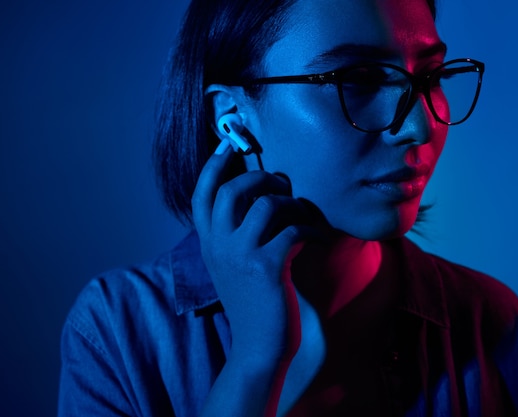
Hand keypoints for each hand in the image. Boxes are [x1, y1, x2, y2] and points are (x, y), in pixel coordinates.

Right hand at [192, 142, 317, 360]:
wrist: (258, 347)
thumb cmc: (251, 302)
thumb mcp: (231, 266)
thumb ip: (234, 235)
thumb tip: (260, 198)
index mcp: (209, 244)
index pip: (201, 195)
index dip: (214, 166)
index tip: (228, 146)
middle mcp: (219, 246)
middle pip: (233, 190)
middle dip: (259, 177)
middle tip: (279, 182)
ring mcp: (241, 255)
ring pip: (266, 205)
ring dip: (291, 204)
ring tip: (302, 216)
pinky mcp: (267, 267)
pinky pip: (294, 230)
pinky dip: (310, 230)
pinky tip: (316, 239)